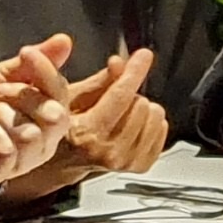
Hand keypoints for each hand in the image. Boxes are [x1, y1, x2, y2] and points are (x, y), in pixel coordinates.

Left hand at [0, 35, 81, 185]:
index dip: (46, 72)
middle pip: (54, 117)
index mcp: (49, 117)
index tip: (26, 53)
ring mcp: (24, 160)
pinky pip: (8, 152)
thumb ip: (35, 62)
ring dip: (3, 114)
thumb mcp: (4, 75)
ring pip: (31, 135)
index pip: (61, 95)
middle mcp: (44, 142)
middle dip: (23, 96)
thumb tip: (65, 40)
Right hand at [0, 48, 165, 201]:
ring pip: (155, 116)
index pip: (120, 96)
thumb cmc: (61, 128)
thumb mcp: (68, 100)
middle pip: (141, 103)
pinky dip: (150, 123)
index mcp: (87, 134)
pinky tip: (131, 125)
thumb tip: (119, 63)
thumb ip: (98, 82)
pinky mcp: (140, 166)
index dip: (134, 71)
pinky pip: (162, 130)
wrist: (60, 164)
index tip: (143, 56)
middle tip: (110, 101)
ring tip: (120, 115)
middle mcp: (108, 152)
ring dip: (140, 108)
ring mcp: (126, 162)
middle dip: (129, 94)